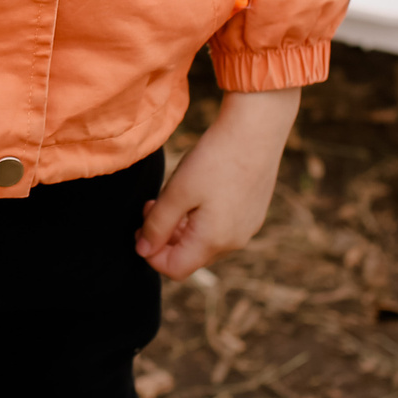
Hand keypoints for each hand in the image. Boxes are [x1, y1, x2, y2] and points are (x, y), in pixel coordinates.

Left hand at [136, 88, 298, 279]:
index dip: (151, 254)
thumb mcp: (178, 192)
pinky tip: (194, 192)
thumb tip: (143, 251)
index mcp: (214, 241)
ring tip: (169, 198)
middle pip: (190, 256)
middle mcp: (235, 242)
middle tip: (150, 207)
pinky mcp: (253, 212)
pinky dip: (200, 218)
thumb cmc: (215, 159)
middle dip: (165, 238)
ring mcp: (247, 227)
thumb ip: (158, 225)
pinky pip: (220, 227)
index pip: (175, 269)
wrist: (257, 129)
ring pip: (205, 241)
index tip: (139, 228)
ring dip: (181, 227)